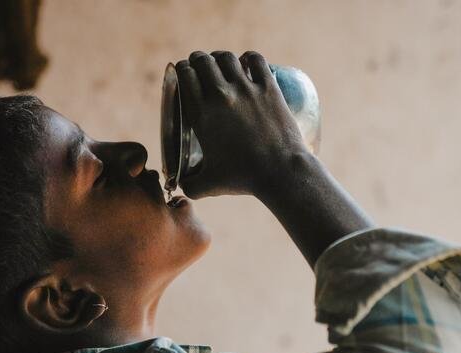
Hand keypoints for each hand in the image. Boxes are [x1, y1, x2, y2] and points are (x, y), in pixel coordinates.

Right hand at [175, 51, 304, 198]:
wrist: (280, 173)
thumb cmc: (243, 179)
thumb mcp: (208, 185)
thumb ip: (189, 185)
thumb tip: (180, 186)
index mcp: (201, 113)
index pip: (185, 75)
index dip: (182, 70)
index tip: (183, 72)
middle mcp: (220, 96)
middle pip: (203, 61)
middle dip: (198, 60)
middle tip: (200, 66)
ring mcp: (246, 89)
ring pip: (227, 58)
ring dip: (220, 57)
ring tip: (220, 62)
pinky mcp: (269, 88)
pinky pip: (256, 60)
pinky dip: (248, 57)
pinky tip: (246, 61)